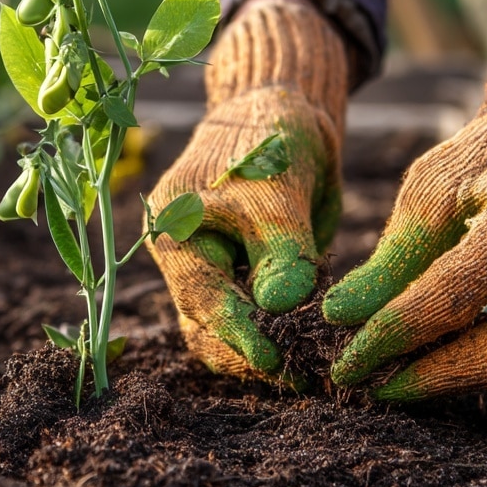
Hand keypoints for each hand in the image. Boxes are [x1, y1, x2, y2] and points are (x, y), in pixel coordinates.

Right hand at [146, 0, 347, 378]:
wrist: (282, 113)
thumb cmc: (272, 141)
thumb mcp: (278, 192)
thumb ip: (280, 253)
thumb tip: (280, 310)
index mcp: (176, 231)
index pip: (202, 299)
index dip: (240, 336)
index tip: (281, 362)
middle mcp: (185, 256)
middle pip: (205, 326)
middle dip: (250, 354)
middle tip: (304, 373)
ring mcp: (209, 266)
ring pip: (225, 329)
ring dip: (263, 350)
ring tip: (310, 366)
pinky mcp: (237, 272)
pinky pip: (249, 315)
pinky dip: (276, 332)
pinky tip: (309, 344)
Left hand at [324, 25, 486, 399]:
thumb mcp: (430, 191)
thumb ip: (391, 259)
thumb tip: (341, 318)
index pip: (448, 301)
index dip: (390, 339)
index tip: (345, 363)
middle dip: (431, 380)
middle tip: (373, 387)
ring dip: (454, 374)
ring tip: (397, 373)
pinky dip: (483, 353)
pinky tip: (439, 353)